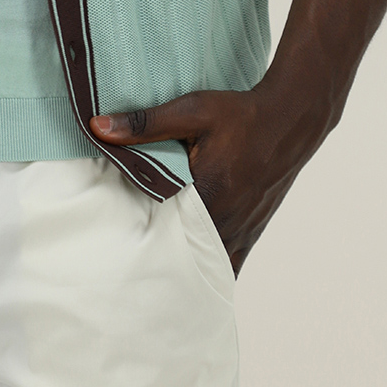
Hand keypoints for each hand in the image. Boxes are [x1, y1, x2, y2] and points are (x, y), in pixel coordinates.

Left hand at [90, 85, 322, 275]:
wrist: (289, 119)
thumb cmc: (240, 114)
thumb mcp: (191, 110)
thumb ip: (144, 123)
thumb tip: (98, 128)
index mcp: (209, 195)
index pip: (161, 228)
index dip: (135, 237)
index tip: (112, 241)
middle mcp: (227, 221)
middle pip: (183, 254)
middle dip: (158, 260)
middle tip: (127, 264)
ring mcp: (243, 231)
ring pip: (207, 265)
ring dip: (184, 269)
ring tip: (154, 272)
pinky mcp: (253, 231)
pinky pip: (230, 264)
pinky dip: (210, 270)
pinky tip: (191, 276)